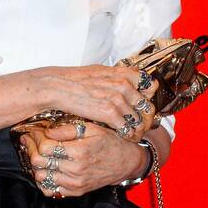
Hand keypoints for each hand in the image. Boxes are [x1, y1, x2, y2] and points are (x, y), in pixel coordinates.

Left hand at [18, 120, 150, 197]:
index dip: (36, 138)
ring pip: (41, 176)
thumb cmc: (110, 142)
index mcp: (79, 152)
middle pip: (39, 162)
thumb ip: (68, 129)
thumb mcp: (92, 128)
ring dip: (35, 165)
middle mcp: (76, 170)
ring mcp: (75, 183)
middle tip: (29, 141)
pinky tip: (45, 168)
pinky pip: (50, 190)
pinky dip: (43, 179)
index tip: (34, 132)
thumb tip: (48, 131)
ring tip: (37, 154)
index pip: (45, 147)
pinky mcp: (75, 191)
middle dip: (31, 149)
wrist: (126, 162)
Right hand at [41, 66, 158, 142]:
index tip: (142, 105)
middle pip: (147, 107)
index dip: (148, 98)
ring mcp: (118, 100)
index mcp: (123, 74)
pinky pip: (128, 129)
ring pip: (139, 121)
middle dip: (144, 118)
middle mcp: (124, 86)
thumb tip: (131, 75)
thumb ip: (118, 75)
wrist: (57, 87)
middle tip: (139, 124)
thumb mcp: (100, 70)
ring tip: (132, 133)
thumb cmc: (74, 79)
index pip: (151, 86)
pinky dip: (127, 135)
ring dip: (136, 129)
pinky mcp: (110, 114)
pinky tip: (123, 136)